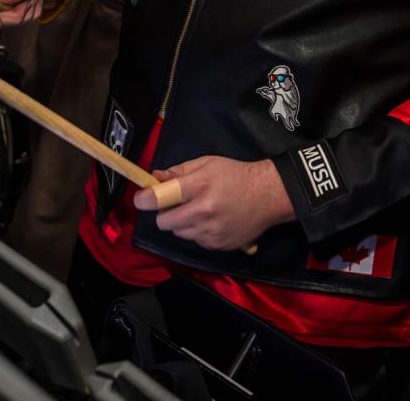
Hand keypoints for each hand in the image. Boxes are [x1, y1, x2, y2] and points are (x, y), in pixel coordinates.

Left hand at [135, 156, 295, 250]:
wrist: (268, 196)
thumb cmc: (236, 175)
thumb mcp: (208, 163)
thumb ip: (179, 171)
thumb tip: (154, 178)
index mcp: (201, 186)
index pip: (163, 196)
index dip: (146, 199)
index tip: (141, 199)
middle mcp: (204, 211)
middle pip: (165, 222)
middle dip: (164, 213)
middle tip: (175, 204)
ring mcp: (211, 231)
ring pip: (179, 233)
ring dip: (181, 224)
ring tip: (197, 211)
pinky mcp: (218, 245)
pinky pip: (195, 241)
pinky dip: (197, 232)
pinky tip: (211, 220)